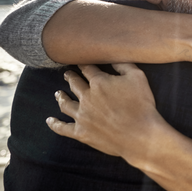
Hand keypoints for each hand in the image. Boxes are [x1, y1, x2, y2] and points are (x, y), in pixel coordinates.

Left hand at [46, 63, 164, 162]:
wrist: (140, 135)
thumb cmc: (142, 105)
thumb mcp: (138, 78)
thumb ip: (124, 64)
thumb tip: (113, 55)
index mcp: (99, 82)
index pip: (87, 69)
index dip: (84, 64)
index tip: (80, 61)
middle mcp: (87, 97)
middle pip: (74, 84)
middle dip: (70, 77)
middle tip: (67, 74)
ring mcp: (82, 116)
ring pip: (65, 104)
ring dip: (61, 97)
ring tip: (58, 93)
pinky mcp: (81, 132)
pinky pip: (63, 128)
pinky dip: (55, 124)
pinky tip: (50, 120)